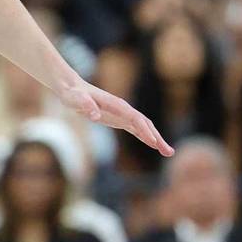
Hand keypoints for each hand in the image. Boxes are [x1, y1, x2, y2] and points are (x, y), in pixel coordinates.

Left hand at [55, 78, 173, 155]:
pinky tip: (153, 145)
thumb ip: (85, 105)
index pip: (135, 118)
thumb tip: (95, 115)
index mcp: (116, 104)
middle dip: (157, 137)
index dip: (144, 130)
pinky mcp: (118, 119)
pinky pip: (136, 129)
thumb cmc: (73, 94)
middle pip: (145, 123)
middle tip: (169, 152)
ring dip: (156, 139)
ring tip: (168, 152)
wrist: (72, 89)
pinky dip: (146, 137)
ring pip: (144, 127)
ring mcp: (122, 114)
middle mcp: (122, 109)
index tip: (153, 142)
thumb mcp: (75, 99)